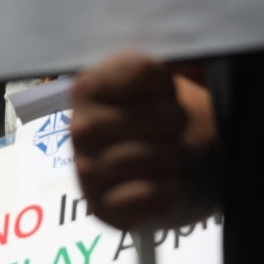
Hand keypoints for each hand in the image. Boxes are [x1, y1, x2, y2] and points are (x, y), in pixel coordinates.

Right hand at [69, 52, 218, 231]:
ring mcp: (86, 170)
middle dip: (176, 122)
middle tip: (171, 130)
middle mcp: (78, 127)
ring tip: (168, 157)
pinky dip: (169, 191)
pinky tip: (165, 185)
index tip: (165, 92)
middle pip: (156, 116)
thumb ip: (171, 57)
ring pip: (157, 158)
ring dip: (174, 159)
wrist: (169, 171)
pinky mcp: (101, 208)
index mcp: (87, 87)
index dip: (166, 82)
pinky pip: (152, 196)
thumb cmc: (163, 119)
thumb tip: (185, 54)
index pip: (142, 70)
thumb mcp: (162, 79)